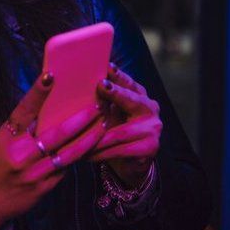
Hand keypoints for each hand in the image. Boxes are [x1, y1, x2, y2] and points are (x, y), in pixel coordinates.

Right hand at [0, 72, 107, 229]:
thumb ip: (21, 128)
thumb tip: (47, 108)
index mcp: (6, 139)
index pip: (23, 111)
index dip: (37, 93)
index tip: (50, 76)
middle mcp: (20, 155)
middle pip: (56, 133)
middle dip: (80, 118)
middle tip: (97, 104)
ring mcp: (34, 173)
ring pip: (69, 153)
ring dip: (89, 137)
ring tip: (103, 123)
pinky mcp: (44, 188)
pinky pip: (66, 168)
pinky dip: (78, 155)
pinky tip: (92, 144)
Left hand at [90, 64, 161, 187]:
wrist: (129, 163)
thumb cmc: (114, 132)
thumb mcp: (108, 114)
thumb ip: (101, 101)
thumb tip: (76, 86)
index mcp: (139, 95)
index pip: (128, 83)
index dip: (118, 75)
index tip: (108, 66)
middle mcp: (150, 108)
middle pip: (131, 99)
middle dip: (115, 93)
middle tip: (101, 85)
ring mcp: (153, 128)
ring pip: (121, 131)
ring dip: (98, 135)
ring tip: (79, 134)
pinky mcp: (150, 147)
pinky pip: (121, 149)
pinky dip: (102, 153)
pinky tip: (87, 155)